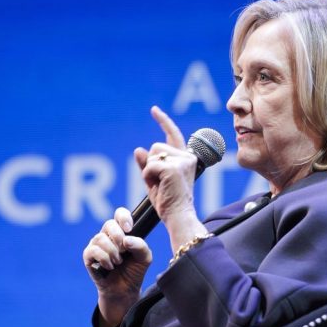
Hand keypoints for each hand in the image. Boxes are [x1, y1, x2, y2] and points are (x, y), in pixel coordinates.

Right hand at [82, 207, 152, 326]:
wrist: (125, 290)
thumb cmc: (134, 271)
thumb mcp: (144, 258)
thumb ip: (141, 246)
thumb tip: (127, 240)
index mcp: (122, 232)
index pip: (119, 214)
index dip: (123, 217)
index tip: (129, 229)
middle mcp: (107, 236)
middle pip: (108, 224)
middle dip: (118, 237)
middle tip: (124, 251)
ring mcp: (96, 245)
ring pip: (100, 238)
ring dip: (112, 252)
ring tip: (118, 262)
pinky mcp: (88, 256)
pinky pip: (93, 250)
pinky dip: (104, 259)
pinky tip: (109, 267)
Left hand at [134, 106, 208, 251]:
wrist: (178, 216)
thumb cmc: (169, 203)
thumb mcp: (154, 181)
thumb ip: (147, 165)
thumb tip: (139, 149)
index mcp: (186, 159)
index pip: (173, 135)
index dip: (163, 121)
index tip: (153, 110)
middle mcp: (187, 157)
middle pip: (156, 147)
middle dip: (151, 164)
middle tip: (160, 183)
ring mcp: (182, 161)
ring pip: (152, 155)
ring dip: (149, 171)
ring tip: (160, 186)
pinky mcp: (174, 168)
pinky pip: (150, 166)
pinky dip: (148, 177)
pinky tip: (158, 187)